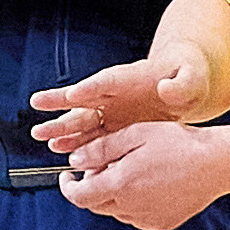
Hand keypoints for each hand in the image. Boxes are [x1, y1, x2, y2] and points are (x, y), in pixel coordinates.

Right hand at [32, 51, 222, 154]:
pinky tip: (61, 152)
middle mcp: (114, 93)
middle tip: (39, 105)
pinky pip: (91, 137)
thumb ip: (182, 83)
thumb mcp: (191, 77)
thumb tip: (166, 88)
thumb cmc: (187, 77)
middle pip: (84, 98)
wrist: (185, 88)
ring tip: (43, 136)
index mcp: (131, 77)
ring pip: (82, 119)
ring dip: (63, 128)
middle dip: (62, 104)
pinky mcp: (113, 127)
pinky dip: (77, 143)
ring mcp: (111, 110)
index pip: (109, 80)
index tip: (74, 94)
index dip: (91, 87)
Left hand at [55, 120, 225, 229]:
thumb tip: (75, 161)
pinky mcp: (161, 224)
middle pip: (95, 204)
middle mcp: (130, 208)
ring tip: (134, 169)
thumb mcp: (135, 135)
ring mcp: (146, 219)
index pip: (78, 196)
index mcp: (120, 185)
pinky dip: (133, 201)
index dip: (67, 187)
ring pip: (115, 210)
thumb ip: (100, 149)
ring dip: (114, 193)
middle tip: (107, 163)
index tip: (68, 176)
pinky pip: (136, 215)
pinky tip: (150, 181)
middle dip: (92, 186)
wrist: (217, 164)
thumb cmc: (179, 143)